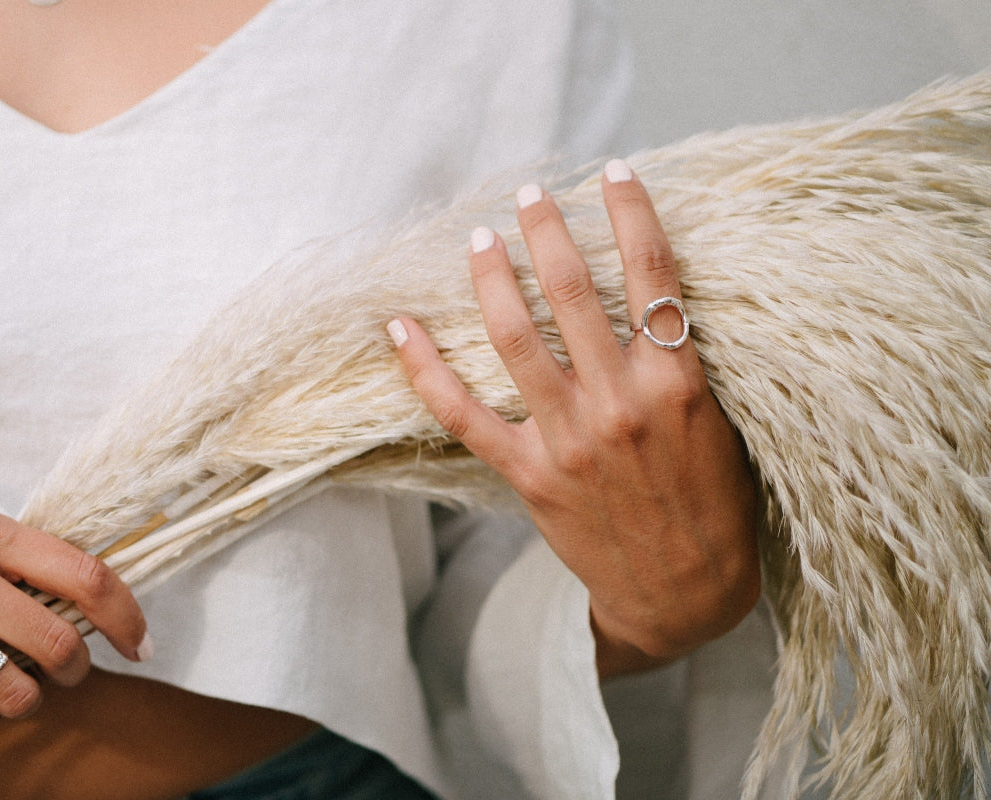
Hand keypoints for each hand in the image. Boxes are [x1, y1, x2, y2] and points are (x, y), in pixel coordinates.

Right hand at [0, 485, 150, 739]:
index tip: (138, 643)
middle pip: (57, 646)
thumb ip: (5, 553)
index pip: (83, 575)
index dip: (125, 616)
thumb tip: (77, 600)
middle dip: (74, 671)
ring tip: (5, 689)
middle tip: (63, 674)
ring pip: (14, 692)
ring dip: (23, 701)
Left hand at [389, 161, 759, 677]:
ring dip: (493, 278)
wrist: (686, 592)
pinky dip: (425, 369)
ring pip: (517, 338)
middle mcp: (622, 402)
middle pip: (576, 292)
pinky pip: (463, 414)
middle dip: (548, 231)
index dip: (632, 213)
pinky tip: (399, 328)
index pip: (654, 276)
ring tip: (479, 238)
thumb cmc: (714, 504)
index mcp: (679, 383)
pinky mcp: (529, 473)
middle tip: (528, 193)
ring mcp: (570, 438)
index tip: (612, 171)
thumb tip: (652, 296)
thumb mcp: (722, 424)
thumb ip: (681, 364)